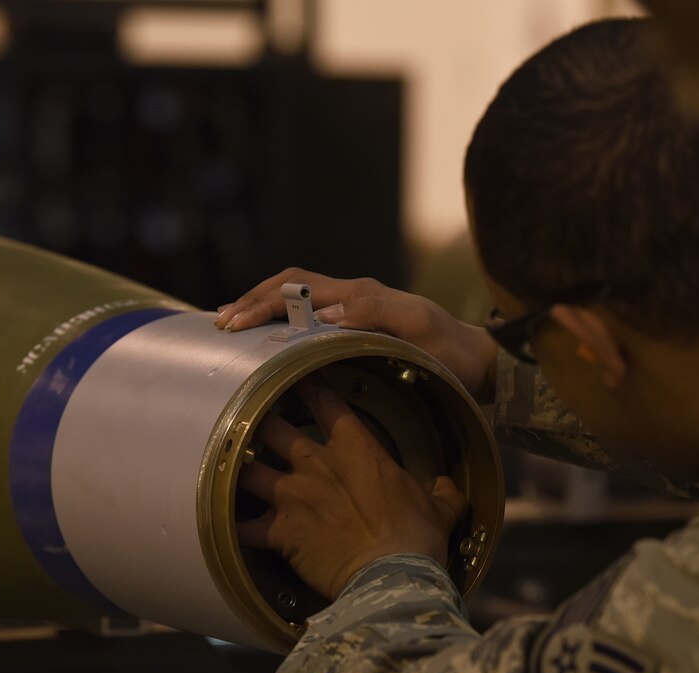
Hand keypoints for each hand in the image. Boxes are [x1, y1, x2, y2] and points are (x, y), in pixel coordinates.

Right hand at [215, 268, 498, 403]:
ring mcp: (354, 310)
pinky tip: (268, 337)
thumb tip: (321, 312)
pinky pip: (311, 316)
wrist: (478, 361)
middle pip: (290, 285)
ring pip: (297, 297)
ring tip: (231, 323)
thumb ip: (374, 311)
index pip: (298, 287)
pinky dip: (282, 320)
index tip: (234, 322)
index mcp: (361, 293)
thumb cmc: (451, 348)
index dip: (263, 302)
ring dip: (263, 306)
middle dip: (253, 300)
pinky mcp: (358, 326)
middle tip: (221, 323)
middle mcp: (353, 296)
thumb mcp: (419, 326)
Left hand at [236, 378, 469, 599]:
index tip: (298, 379)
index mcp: (356, 448)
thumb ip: (441, 492)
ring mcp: (293, 495)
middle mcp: (317, 463)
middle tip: (251, 417)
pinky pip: (244, 526)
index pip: (327, 404)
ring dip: (238, 468)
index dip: (310, 387)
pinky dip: (232, 526)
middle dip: (260, 422)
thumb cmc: (416, 535)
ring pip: (250, 471)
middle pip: (275, 429)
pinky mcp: (280, 530)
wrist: (392, 573)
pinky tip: (221, 525)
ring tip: (227, 462)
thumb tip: (446, 486)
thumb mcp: (440, 508)